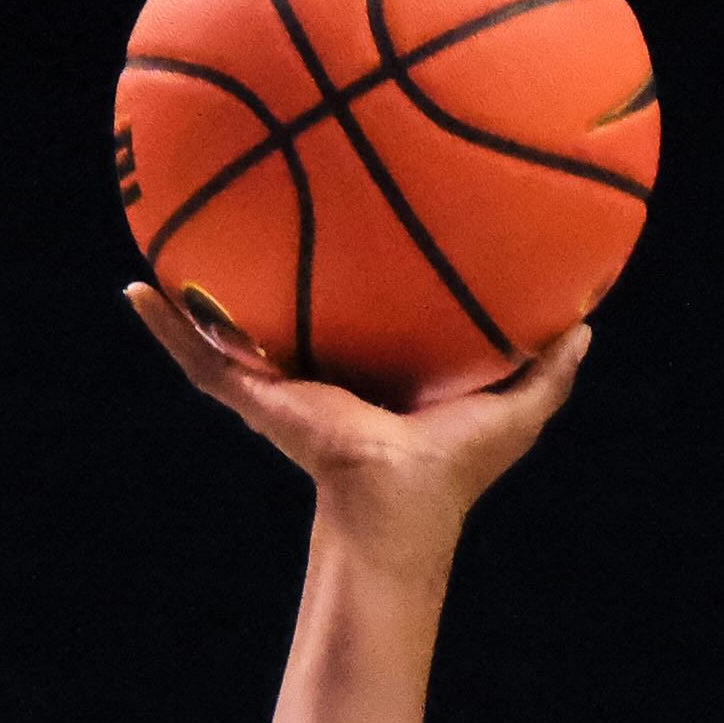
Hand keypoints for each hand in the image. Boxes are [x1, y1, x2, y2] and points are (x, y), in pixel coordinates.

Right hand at [126, 281, 589, 538]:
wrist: (401, 504)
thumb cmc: (453, 469)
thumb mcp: (515, 408)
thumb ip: (548, 368)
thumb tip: (587, 323)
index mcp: (371, 378)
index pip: (355, 325)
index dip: (350, 285)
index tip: (345, 238)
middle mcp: (319, 379)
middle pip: (285, 322)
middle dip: (262, 281)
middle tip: (246, 218)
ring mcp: (280, 389)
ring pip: (227, 336)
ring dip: (192, 302)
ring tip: (159, 248)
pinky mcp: (257, 398)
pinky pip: (201, 358)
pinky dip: (166, 328)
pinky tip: (136, 290)